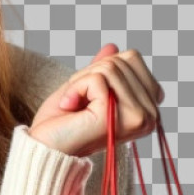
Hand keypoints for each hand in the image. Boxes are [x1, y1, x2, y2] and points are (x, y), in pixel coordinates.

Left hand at [28, 43, 164, 157]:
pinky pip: (97, 78)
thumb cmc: (62, 123)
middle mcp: (149, 115)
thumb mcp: (85, 88)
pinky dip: (75, 88)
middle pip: (123, 60)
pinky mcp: (119, 116)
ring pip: (111, 67)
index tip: (88, 93)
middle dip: (91, 73)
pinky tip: (70, 107)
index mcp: (146, 108)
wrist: (44, 148)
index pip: (132, 59)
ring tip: (74, 105)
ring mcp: (138, 117)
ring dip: (81, 81)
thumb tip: (112, 46)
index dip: (103, 68)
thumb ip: (103, 70)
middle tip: (78, 100)